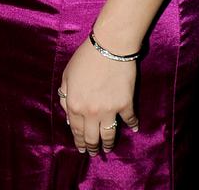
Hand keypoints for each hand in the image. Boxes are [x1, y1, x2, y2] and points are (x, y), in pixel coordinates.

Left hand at [58, 38, 138, 155]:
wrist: (109, 46)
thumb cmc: (85, 58)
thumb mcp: (67, 75)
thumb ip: (65, 96)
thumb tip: (69, 115)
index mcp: (75, 105)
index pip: (76, 130)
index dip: (79, 142)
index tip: (82, 149)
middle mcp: (91, 112)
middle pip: (92, 137)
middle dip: (92, 148)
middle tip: (94, 153)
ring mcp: (110, 110)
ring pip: (109, 135)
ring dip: (108, 144)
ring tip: (108, 148)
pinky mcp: (125, 104)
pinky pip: (129, 120)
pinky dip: (132, 125)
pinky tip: (133, 129)